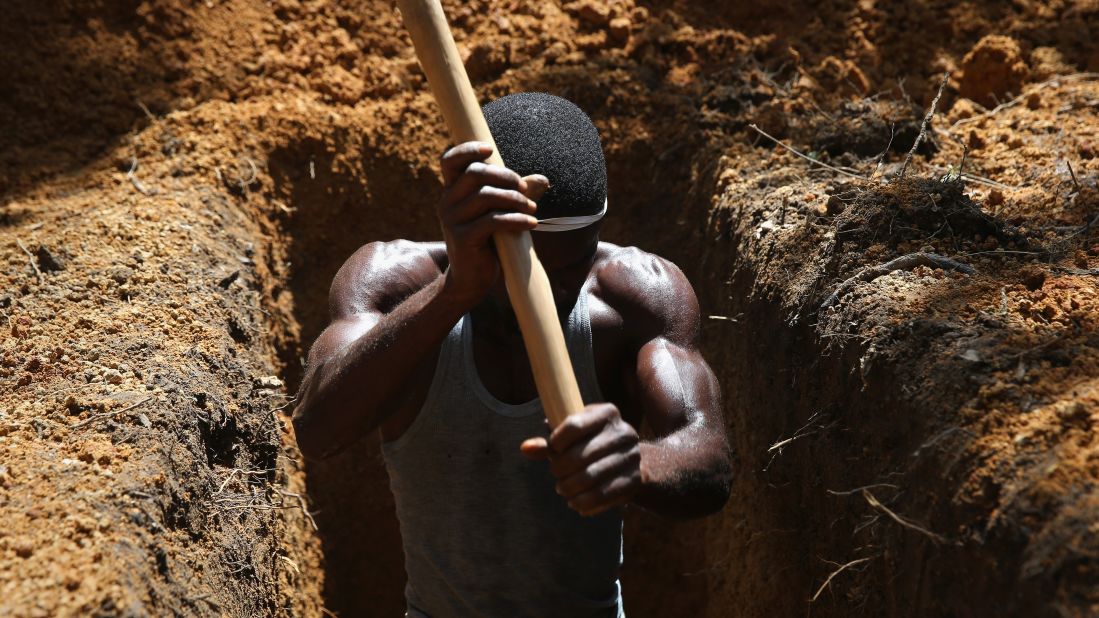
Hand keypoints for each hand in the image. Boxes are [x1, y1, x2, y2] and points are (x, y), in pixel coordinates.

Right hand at [437, 142, 549, 303]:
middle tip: (525, 189)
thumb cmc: (488, 240)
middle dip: (506, 176)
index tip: (490, 149)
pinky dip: (516, 219)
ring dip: (515, 199)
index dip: (467, 149)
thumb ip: (516, 194)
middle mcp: (446, 201)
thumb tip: (544, 180)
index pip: (449, 160)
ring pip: (486, 196)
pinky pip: (492, 221)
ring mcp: (452, 220)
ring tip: (533, 209)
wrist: (472, 278)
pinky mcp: (463, 238)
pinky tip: (532, 223)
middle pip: (475, 173)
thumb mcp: (499, 212)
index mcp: (451, 191)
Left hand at [520, 403, 641, 516]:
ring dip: (570, 487)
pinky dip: (584, 502)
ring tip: (562, 489)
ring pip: (591, 477)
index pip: (574, 425)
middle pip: (581, 454)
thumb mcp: (574, 437)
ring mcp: (632, 457)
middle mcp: (623, 432)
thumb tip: (524, 448)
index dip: (557, 441)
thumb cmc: (593, 444)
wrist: (632, 461)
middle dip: (560, 468)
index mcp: (607, 413)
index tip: (553, 451)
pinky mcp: (634, 480)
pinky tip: (575, 502)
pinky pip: (603, 495)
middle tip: (555, 474)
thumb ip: (549, 443)